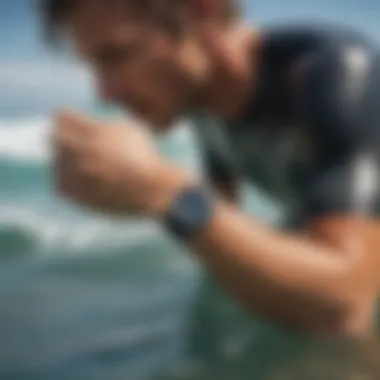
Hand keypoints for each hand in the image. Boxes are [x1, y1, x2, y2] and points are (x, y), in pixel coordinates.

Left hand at [52, 111, 192, 215]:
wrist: (152, 189)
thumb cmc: (145, 157)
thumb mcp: (130, 129)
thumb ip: (105, 123)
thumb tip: (90, 124)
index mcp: (93, 133)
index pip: (61, 117)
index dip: (66, 118)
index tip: (70, 121)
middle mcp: (81, 152)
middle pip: (53, 139)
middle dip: (63, 138)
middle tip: (72, 142)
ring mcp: (78, 176)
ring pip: (57, 163)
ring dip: (65, 160)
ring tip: (83, 163)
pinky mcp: (78, 196)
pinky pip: (61, 185)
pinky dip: (67, 180)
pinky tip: (81, 179)